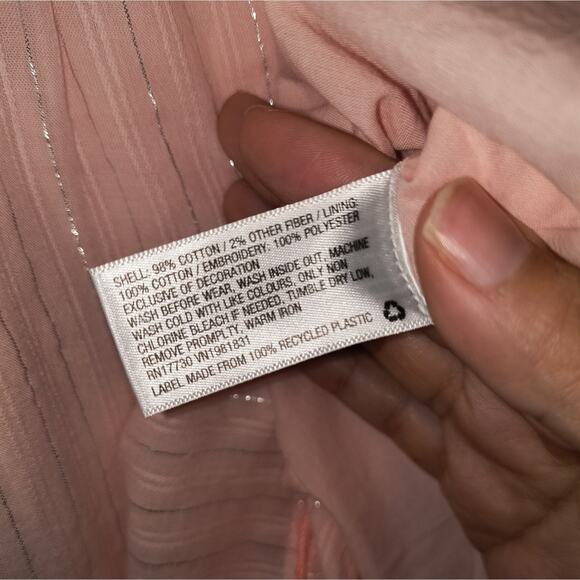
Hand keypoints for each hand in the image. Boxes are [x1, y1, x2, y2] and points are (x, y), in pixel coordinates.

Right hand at [219, 93, 579, 577]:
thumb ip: (546, 320)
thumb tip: (446, 218)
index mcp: (570, 290)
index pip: (465, 205)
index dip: (370, 165)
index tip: (287, 129)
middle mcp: (530, 332)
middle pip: (410, 259)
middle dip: (320, 207)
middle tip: (242, 160)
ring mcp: (497, 399)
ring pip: (386, 327)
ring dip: (311, 284)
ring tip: (244, 231)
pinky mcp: (470, 457)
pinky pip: (391, 401)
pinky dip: (334, 369)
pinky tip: (284, 333)